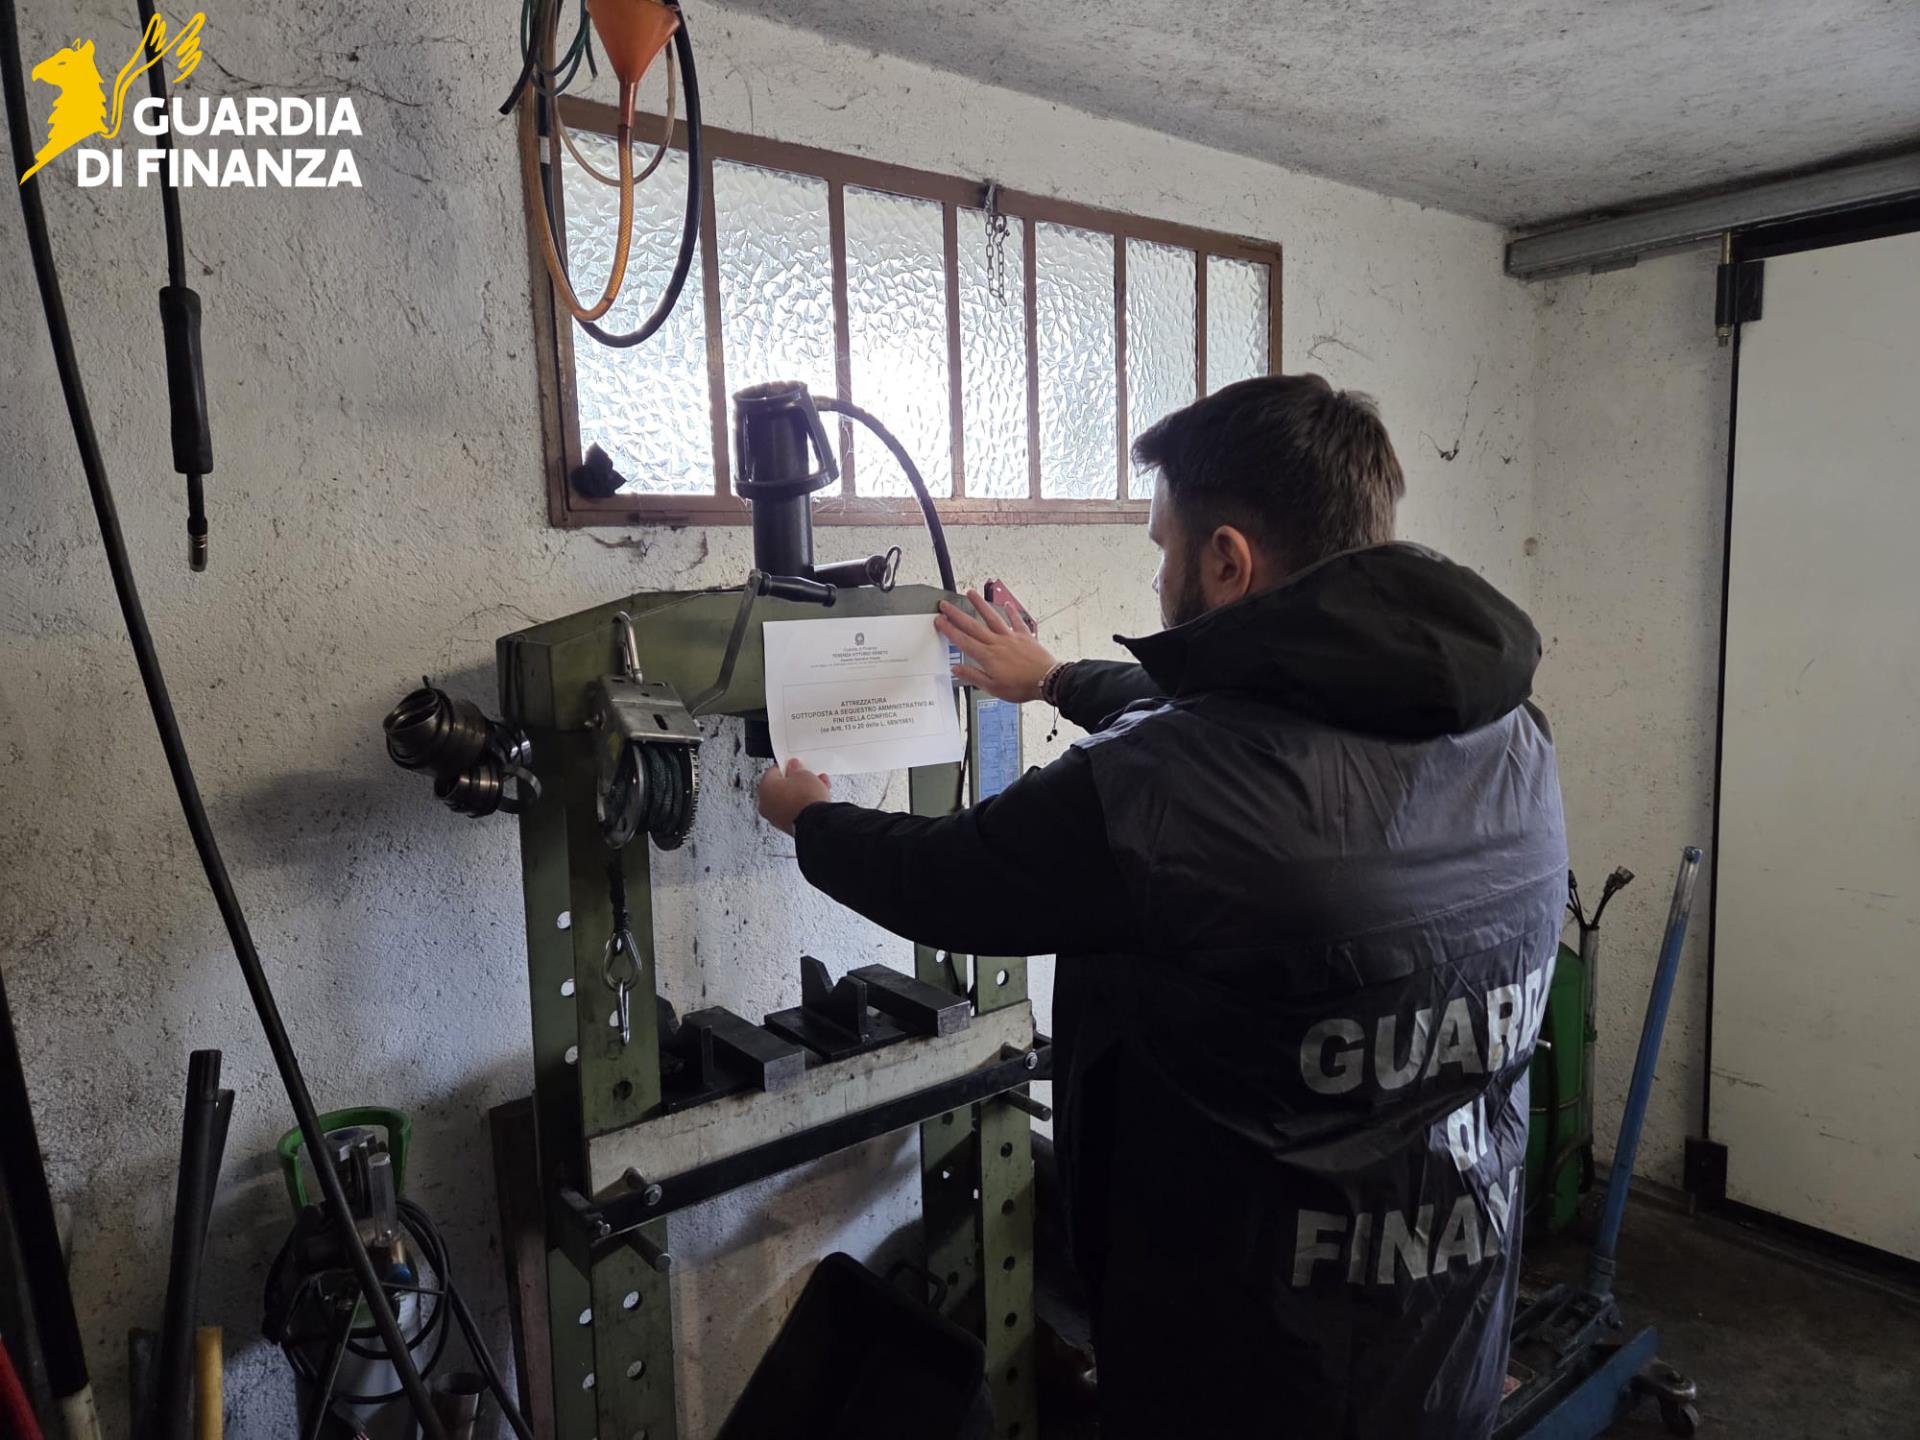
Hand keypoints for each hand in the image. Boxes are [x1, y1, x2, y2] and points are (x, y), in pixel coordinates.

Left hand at [758, 757, 831, 834]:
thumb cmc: (804, 799)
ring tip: (816, 788)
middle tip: (804, 777)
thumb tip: (794, 769)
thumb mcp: (804, 775)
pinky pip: (793, 811)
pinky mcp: (787, 827)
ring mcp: (775, 818)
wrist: (814, 821)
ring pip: (788, 801)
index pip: (773, 772)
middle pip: (780, 788)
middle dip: (794, 782)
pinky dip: (802, 806)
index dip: (786, 766)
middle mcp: (766, 805)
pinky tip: (815, 801)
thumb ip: (796, 769)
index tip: (794, 765)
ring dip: (800, 794)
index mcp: (764, 788)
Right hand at [935, 587, 1056, 703]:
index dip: (949, 630)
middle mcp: (997, 642)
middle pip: (972, 625)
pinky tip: (1006, 604)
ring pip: (992, 617)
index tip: (939, 621)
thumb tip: (957, 669)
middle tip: (945, 605)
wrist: (1047, 680)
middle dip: (956, 614)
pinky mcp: (1025, 636)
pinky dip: (1011, 612)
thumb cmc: (1021, 686)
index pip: (963, 640)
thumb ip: (974, 676)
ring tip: (970, 593)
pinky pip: (1016, 621)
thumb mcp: (993, 688)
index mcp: (987, 656)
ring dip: (980, 604)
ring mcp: (1011, 637)